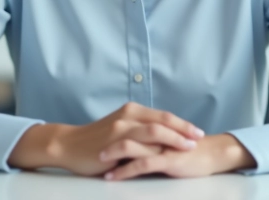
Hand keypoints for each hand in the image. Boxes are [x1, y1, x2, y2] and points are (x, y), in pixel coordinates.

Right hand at [8, 102, 203, 175]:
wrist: (69, 145)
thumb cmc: (96, 140)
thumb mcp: (121, 129)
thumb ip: (139, 131)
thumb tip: (163, 138)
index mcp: (132, 111)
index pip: (163, 115)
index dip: (182, 123)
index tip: (197, 131)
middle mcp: (128, 115)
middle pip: (163, 120)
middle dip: (184, 130)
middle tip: (199, 138)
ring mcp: (121, 127)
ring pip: (155, 130)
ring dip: (174, 139)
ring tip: (188, 148)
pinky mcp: (114, 141)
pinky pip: (139, 146)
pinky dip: (154, 151)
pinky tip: (165, 159)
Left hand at [101, 133, 255, 180]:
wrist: (212, 154)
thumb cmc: (187, 148)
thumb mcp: (164, 140)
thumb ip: (148, 137)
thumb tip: (129, 141)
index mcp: (152, 124)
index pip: (126, 124)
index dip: (108, 131)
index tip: (92, 140)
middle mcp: (155, 132)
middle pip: (123, 132)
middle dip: (103, 141)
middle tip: (90, 150)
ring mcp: (160, 145)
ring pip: (129, 146)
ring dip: (110, 154)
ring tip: (97, 162)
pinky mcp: (166, 159)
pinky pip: (141, 164)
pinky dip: (123, 170)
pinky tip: (112, 176)